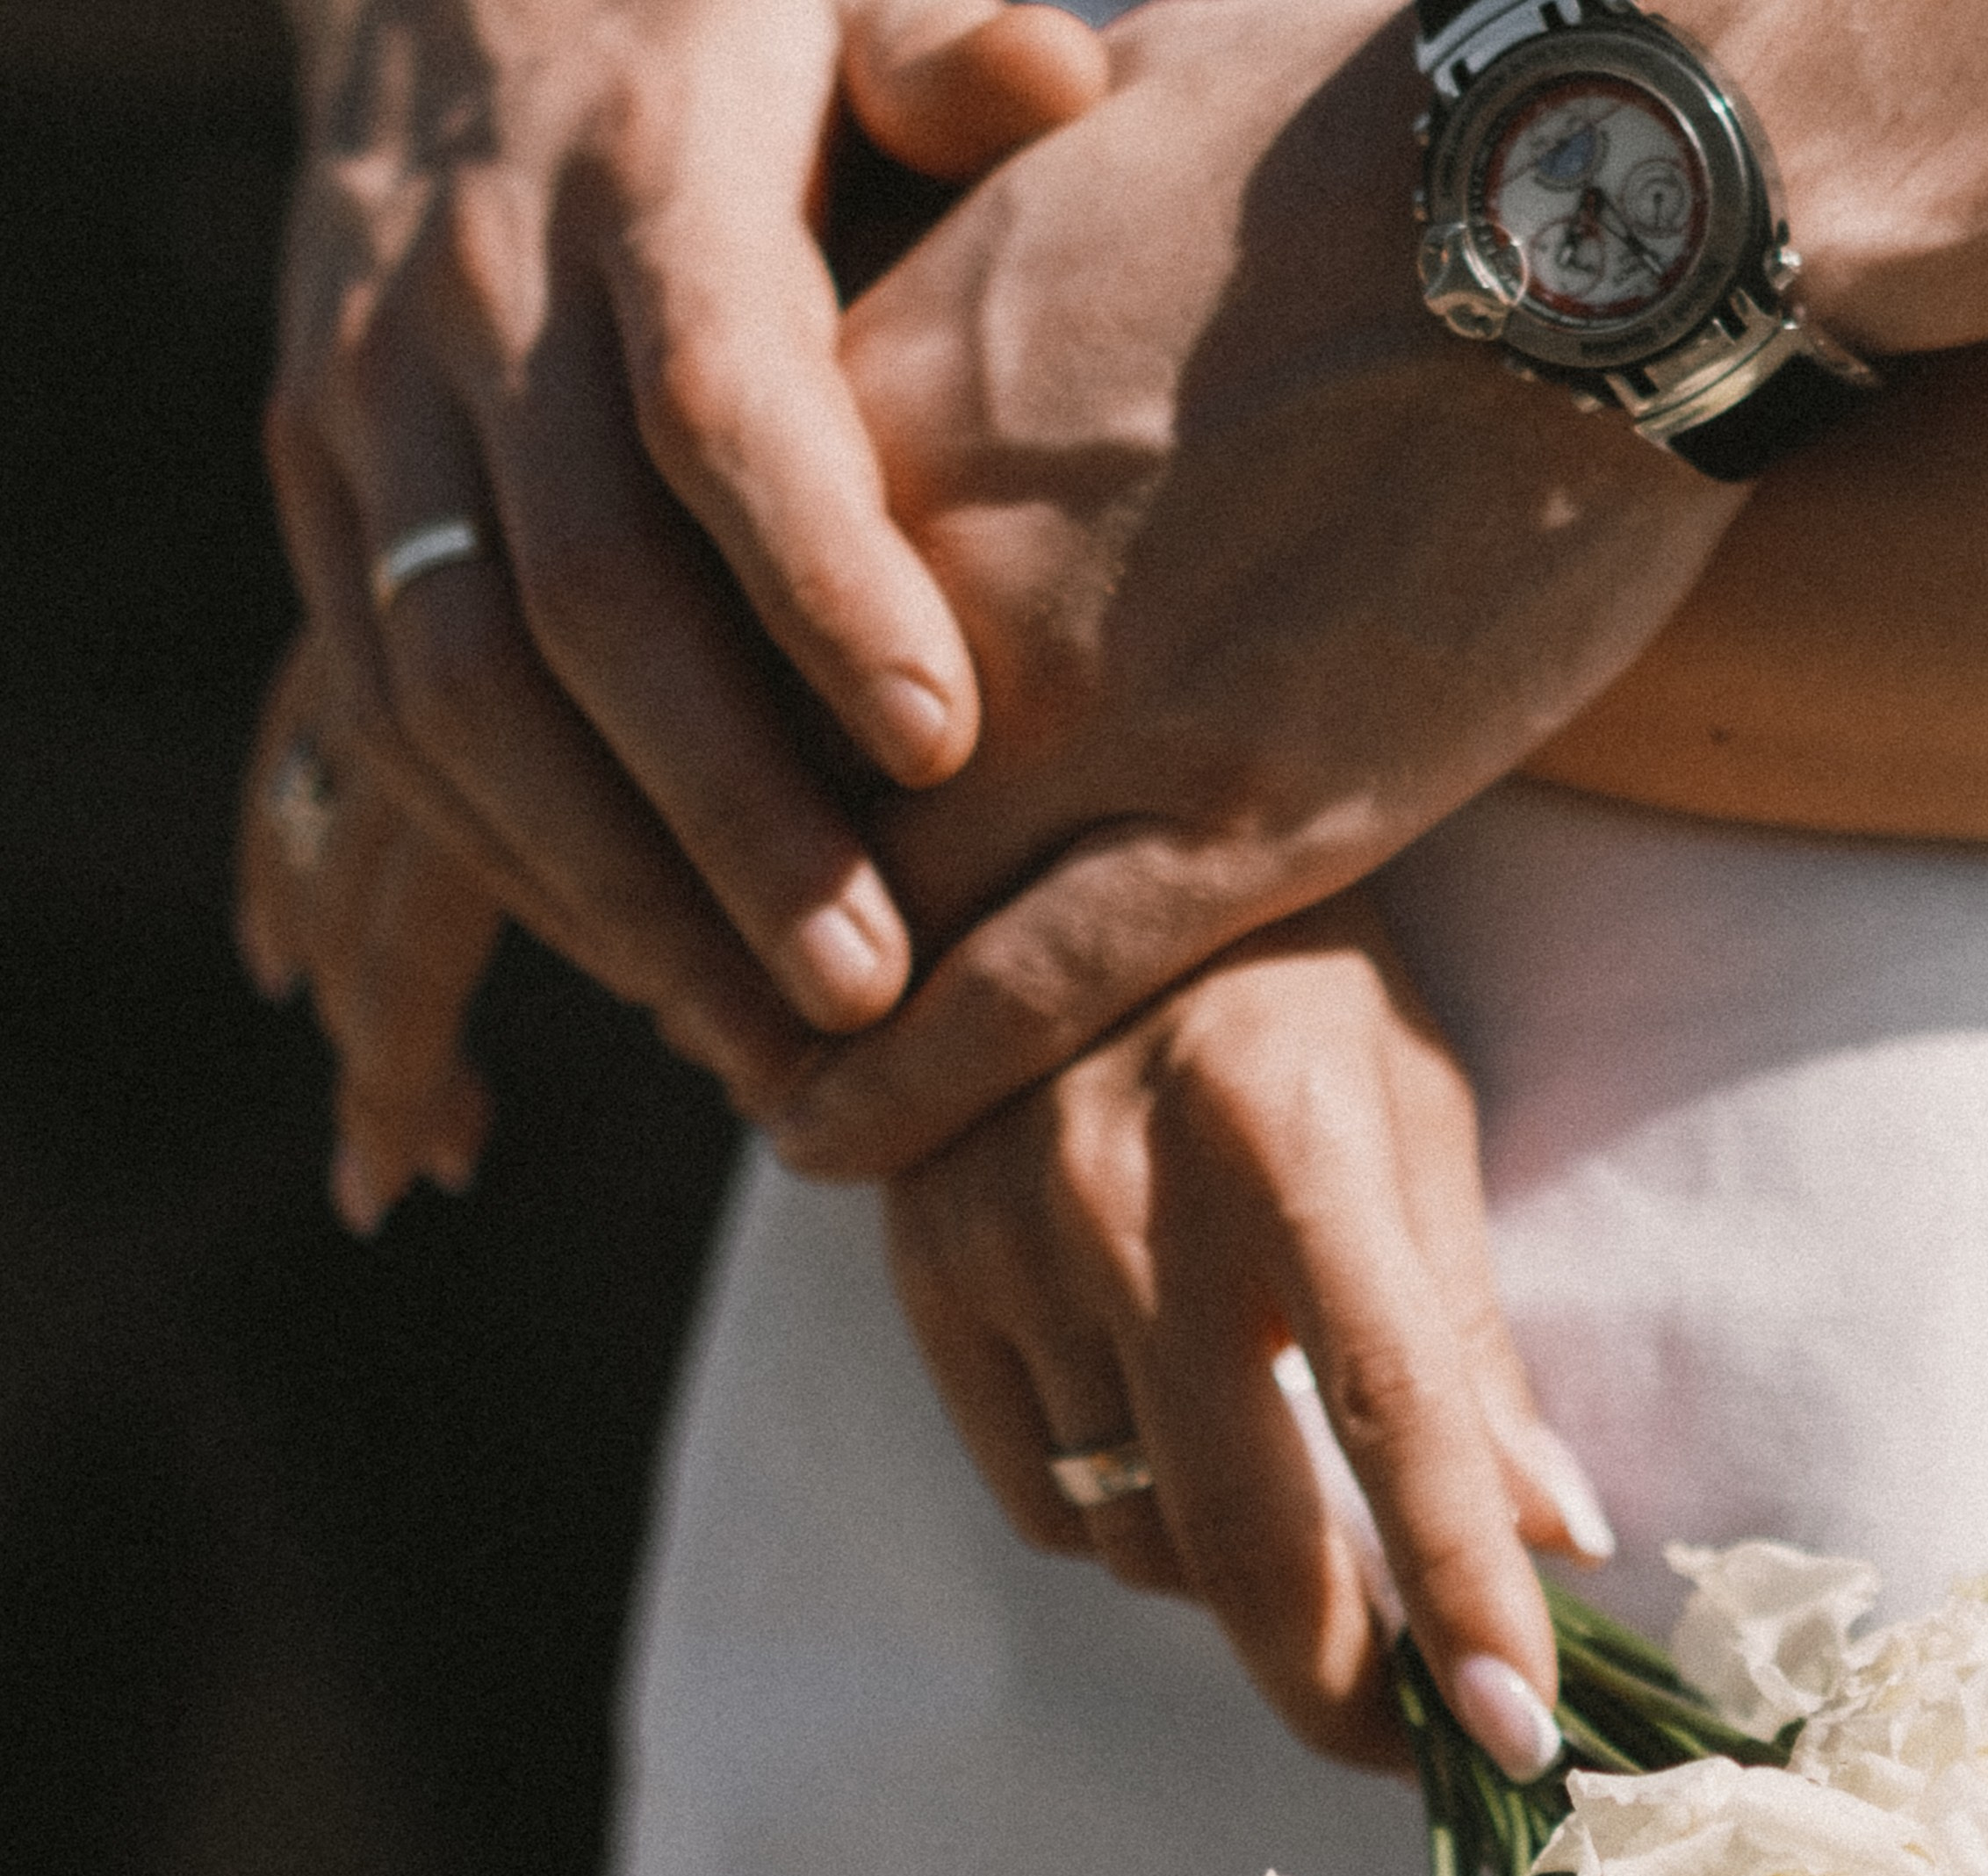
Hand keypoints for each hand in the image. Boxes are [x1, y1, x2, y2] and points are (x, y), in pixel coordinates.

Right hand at [263, 0, 1107, 1071]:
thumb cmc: (714, 17)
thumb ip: (942, 41)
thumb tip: (1050, 79)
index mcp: (640, 173)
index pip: (720, 404)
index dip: (821, 582)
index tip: (940, 744)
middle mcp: (477, 297)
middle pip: (587, 601)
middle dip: (726, 819)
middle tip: (862, 989)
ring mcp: (370, 402)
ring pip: (461, 695)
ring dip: (606, 888)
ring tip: (755, 1037)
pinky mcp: (312, 484)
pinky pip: (389, 712)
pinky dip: (502, 857)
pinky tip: (631, 959)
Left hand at [771, 0, 1744, 1175]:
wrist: (1600, 197)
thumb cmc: (1375, 121)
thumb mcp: (1095, 121)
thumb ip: (977, 205)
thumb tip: (965, 154)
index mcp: (885, 403)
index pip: (702, 620)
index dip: (678, 734)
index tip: (658, 797)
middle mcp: (939, 576)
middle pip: (752, 786)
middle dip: (704, 899)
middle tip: (678, 980)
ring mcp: (1089, 710)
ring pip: (861, 920)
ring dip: (783, 1024)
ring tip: (753, 1088)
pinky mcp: (1240, 816)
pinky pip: (1020, 1003)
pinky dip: (906, 1091)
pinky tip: (827, 1147)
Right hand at [884, 887, 1614, 1773]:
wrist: (1038, 848)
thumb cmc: (1279, 975)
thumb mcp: (1406, 1105)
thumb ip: (1464, 1329)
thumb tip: (1553, 1535)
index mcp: (1286, 1133)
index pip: (1392, 1408)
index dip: (1459, 1589)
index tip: (1517, 1738)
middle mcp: (1125, 1198)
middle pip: (1233, 1529)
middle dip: (1333, 1677)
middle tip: (1403, 1737)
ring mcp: (1000, 1242)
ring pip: (1133, 1533)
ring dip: (1231, 1573)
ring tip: (1293, 1515)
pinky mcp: (919, 1276)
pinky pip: (1039, 1498)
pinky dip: (1121, 1521)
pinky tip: (1168, 1444)